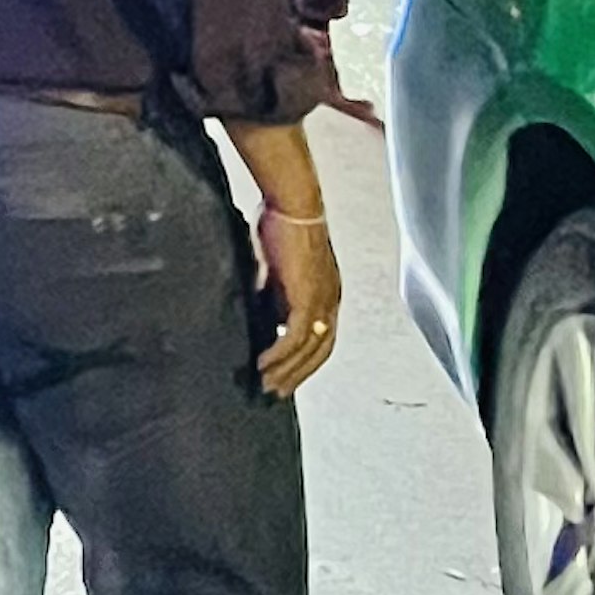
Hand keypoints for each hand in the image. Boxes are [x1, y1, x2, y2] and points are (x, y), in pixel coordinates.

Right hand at [252, 200, 340, 397]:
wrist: (292, 202)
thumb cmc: (282, 224)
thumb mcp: (277, 268)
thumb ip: (275, 292)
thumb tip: (263, 314)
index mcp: (327, 292)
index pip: (322, 337)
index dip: (305, 360)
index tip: (286, 374)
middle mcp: (331, 301)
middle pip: (320, 351)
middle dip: (297, 375)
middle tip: (275, 391)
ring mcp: (323, 301)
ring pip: (308, 350)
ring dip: (286, 371)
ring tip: (266, 384)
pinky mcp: (308, 298)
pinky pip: (295, 338)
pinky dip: (279, 355)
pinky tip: (263, 365)